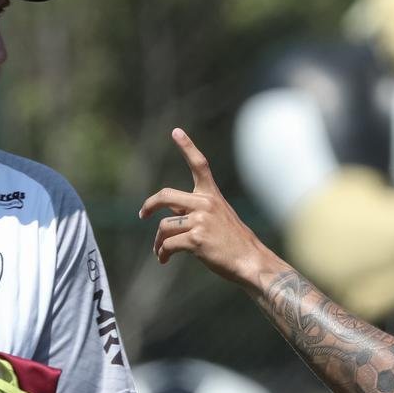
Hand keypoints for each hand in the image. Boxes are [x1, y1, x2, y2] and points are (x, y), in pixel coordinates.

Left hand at [139, 128, 273, 284]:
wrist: (251, 261)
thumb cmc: (235, 243)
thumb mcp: (220, 218)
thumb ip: (196, 212)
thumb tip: (168, 221)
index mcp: (212, 196)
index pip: (200, 164)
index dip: (187, 146)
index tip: (176, 131)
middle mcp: (206, 203)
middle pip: (165, 195)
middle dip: (149, 205)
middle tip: (142, 215)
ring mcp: (201, 220)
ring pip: (164, 226)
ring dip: (158, 242)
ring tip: (160, 252)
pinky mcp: (196, 239)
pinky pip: (168, 244)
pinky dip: (163, 253)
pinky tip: (164, 260)